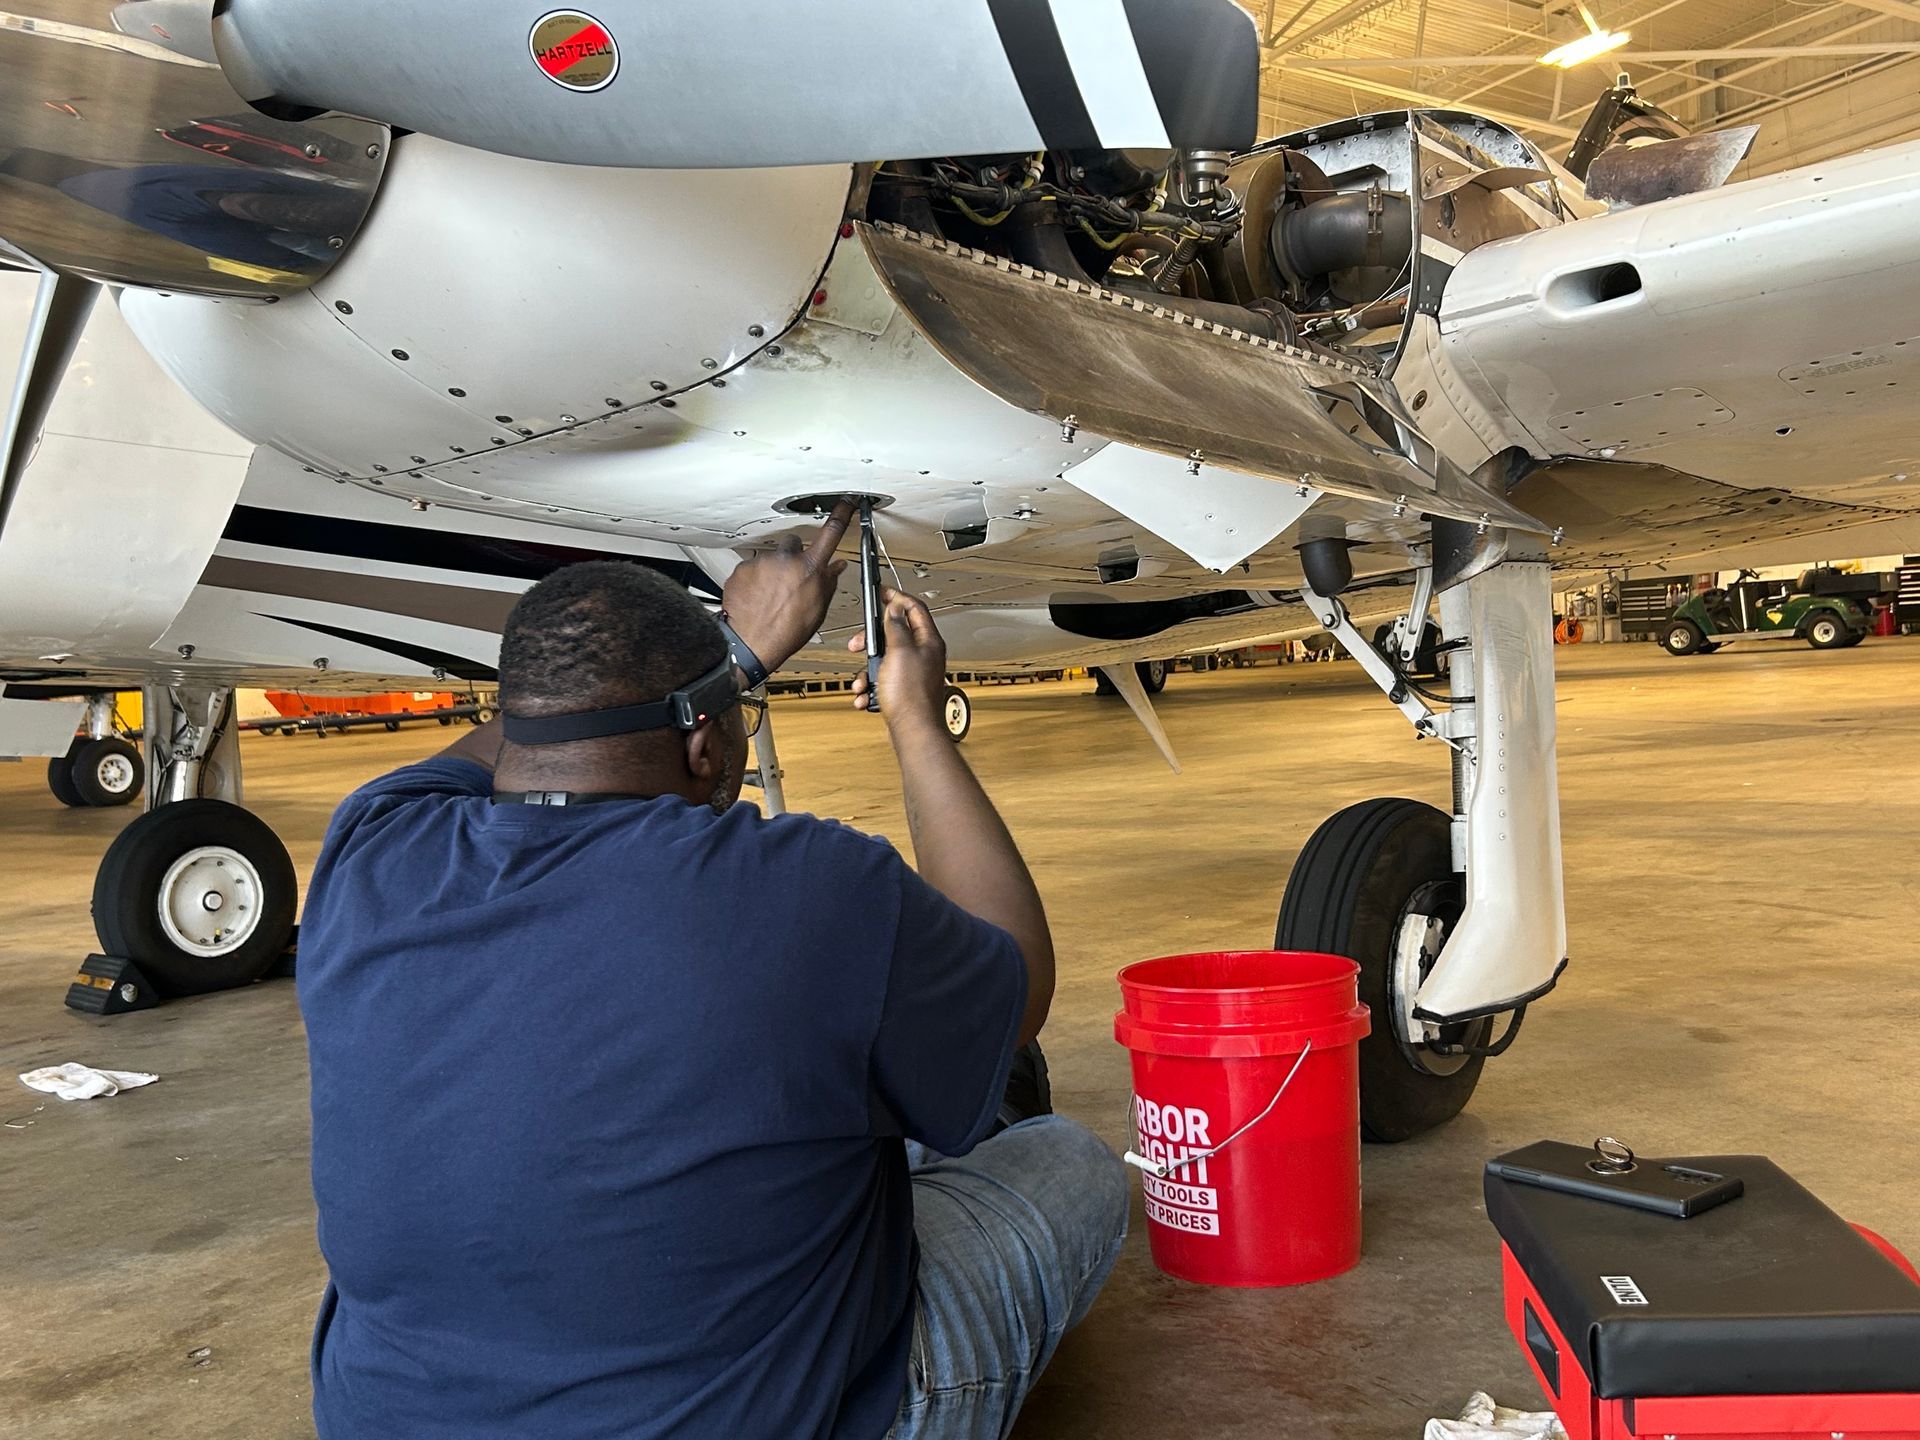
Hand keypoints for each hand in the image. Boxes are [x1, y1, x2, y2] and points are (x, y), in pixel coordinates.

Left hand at [721, 502, 852, 671]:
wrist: (751, 643)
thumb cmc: (785, 632)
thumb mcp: (817, 610)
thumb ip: (827, 583)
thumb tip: (835, 568)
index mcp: (810, 569)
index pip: (831, 533)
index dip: (842, 513)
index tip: (846, 501)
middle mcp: (786, 559)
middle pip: (794, 543)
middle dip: (793, 556)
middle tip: (790, 579)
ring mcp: (762, 562)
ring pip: (771, 558)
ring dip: (772, 570)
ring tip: (770, 595)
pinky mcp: (742, 568)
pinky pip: (752, 568)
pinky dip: (754, 580)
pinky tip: (756, 597)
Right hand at [849, 588, 948, 731]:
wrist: (913, 731)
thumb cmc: (911, 695)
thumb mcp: (898, 651)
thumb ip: (896, 626)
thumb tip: (895, 607)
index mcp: (928, 642)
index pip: (915, 608)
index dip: (897, 597)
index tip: (881, 593)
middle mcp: (923, 655)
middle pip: (894, 634)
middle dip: (871, 640)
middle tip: (858, 644)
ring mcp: (913, 673)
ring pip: (884, 660)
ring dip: (868, 669)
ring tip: (863, 680)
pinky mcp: (904, 689)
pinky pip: (882, 680)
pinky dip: (871, 686)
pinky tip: (866, 695)